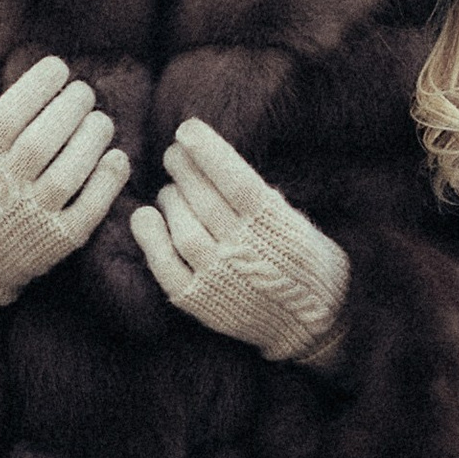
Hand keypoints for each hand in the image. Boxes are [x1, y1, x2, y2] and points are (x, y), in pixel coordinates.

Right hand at [0, 54, 130, 326]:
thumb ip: (0, 127)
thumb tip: (46, 83)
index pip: (9, 114)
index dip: (38, 85)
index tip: (58, 68)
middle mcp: (3, 188)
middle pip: (43, 140)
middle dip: (71, 107)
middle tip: (84, 92)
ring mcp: (31, 216)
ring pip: (69, 172)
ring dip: (92, 139)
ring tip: (101, 122)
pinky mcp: (57, 241)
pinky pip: (89, 208)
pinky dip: (107, 181)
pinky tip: (117, 158)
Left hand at [131, 116, 349, 364]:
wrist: (312, 327)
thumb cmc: (308, 267)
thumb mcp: (300, 225)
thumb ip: (267, 200)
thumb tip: (225, 168)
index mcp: (275, 226)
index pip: (235, 179)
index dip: (208, 151)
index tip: (188, 129)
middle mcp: (245, 249)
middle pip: (203, 198)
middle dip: (183, 168)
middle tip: (174, 154)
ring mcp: (219, 276)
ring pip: (182, 227)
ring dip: (170, 199)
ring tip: (170, 189)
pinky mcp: (200, 301)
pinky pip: (166, 267)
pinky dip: (151, 240)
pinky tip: (146, 218)